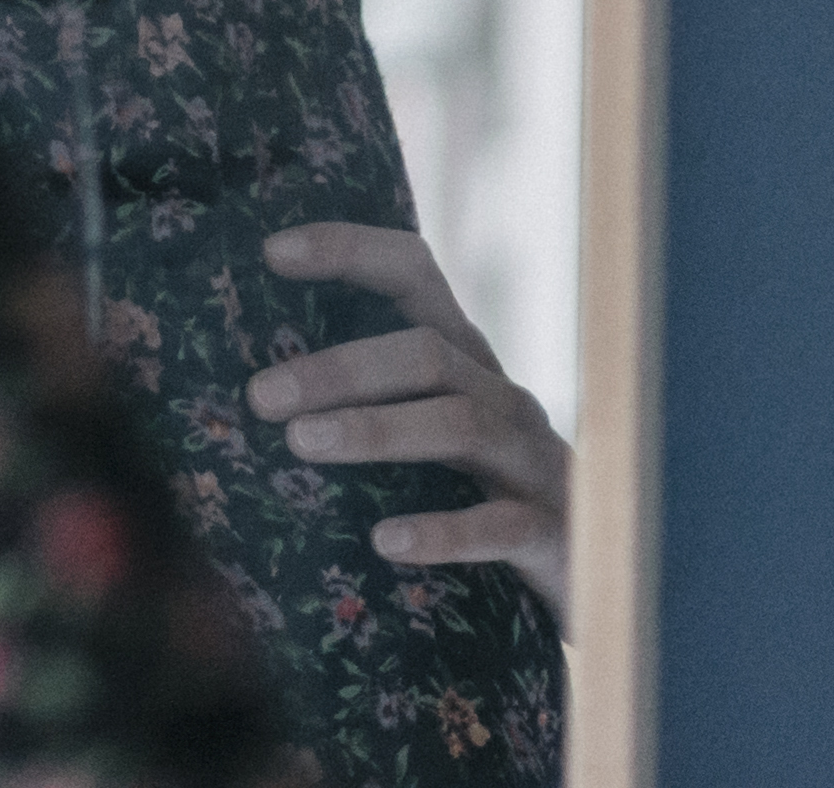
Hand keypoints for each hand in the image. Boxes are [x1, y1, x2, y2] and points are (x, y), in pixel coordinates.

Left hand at [247, 221, 568, 621]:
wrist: (594, 583)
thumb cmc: (480, 501)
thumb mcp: (425, 443)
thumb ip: (363, 407)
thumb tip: (239, 393)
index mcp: (464, 361)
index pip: (413, 274)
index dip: (349, 250)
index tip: (270, 251)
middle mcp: (502, 397)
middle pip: (426, 352)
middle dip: (339, 367)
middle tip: (260, 396)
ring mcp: (535, 463)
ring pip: (460, 425)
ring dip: (377, 430)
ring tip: (301, 444)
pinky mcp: (556, 534)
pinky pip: (502, 525)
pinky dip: (443, 531)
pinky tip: (386, 540)